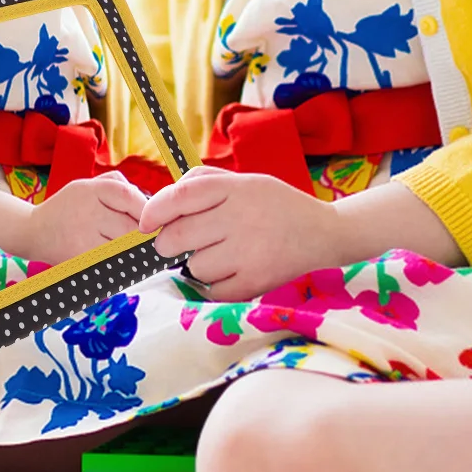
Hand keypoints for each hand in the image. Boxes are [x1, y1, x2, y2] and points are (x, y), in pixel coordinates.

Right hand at [24, 174, 145, 263]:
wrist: (33, 232)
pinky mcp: (82, 260)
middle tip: (147, 239)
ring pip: (124, 247)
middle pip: (130, 226)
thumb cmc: (68, 207)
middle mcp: (87, 213)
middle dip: (142, 234)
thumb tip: (148, 203)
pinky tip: (118, 259)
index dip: (146, 209)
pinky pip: (111, 263)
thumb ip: (117, 185)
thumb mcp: (87, 186)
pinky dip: (120, 263)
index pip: (129, 196)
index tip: (152, 219)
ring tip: (132, 250)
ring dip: (133, 250)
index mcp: (90, 190)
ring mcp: (84, 239)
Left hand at [139, 166, 463, 300]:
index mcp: (236, 189)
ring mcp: (249, 253)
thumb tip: (163, 200)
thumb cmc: (275, 204)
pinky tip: (226, 272)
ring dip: (196, 264)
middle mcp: (241, 219)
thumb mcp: (244, 180)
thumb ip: (203, 181)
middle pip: (178, 236)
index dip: (155, 210)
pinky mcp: (256, 282)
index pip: (181, 197)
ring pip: (194, 266)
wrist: (325, 233)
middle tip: (175, 244)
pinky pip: (212, 290)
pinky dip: (212, 286)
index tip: (145, 222)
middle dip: (169, 242)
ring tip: (215, 255)